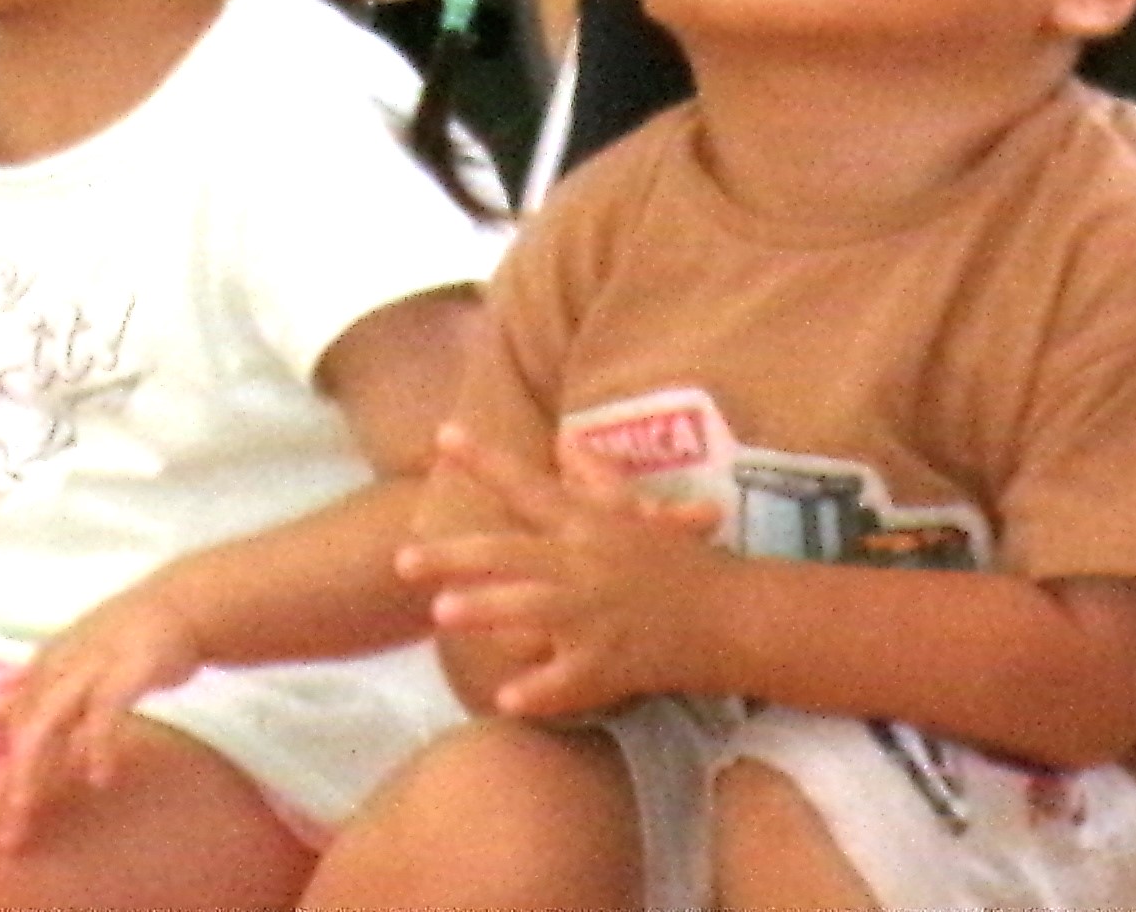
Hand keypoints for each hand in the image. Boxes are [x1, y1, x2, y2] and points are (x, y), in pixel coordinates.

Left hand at [0, 579, 205, 846]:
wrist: (178, 604)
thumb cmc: (121, 641)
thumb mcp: (67, 665)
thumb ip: (25, 689)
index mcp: (42, 674)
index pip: (9, 735)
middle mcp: (56, 671)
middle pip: (21, 735)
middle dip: (7, 786)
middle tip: (0, 838)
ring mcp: (88, 668)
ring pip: (49, 723)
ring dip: (35, 769)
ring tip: (25, 811)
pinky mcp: (124, 669)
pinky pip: (105, 710)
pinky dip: (99, 742)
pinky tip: (100, 779)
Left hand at [398, 428, 728, 720]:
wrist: (732, 618)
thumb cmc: (683, 564)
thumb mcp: (640, 514)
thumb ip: (599, 478)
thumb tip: (566, 442)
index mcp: (590, 526)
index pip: (529, 486)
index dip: (486, 461)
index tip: (443, 435)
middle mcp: (585, 566)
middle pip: (509, 555)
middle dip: (453, 557)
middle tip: (402, 560)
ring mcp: (595, 617)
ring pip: (530, 611)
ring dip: (486, 610)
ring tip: (442, 613)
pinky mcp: (609, 665)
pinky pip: (565, 682)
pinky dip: (538, 691)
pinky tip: (506, 699)